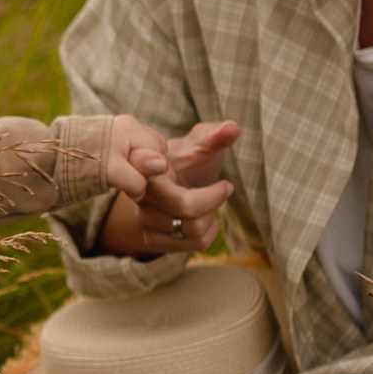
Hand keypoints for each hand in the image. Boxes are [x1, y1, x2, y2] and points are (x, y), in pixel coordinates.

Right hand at [95, 120, 239, 257]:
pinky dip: (207, 233)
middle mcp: (140, 195)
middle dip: (213, 199)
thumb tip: (233, 128)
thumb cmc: (187, 160)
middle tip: (223, 188)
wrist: (172, 183)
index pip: (165, 182)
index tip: (227, 185)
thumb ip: (215, 135)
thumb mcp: (201, 143)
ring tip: (209, 203)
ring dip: (210, 217)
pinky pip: (192, 245)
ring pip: (192, 230)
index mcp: (147, 168)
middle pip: (187, 208)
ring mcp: (144, 219)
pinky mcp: (152, 239)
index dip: (188, 184)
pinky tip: (205, 219)